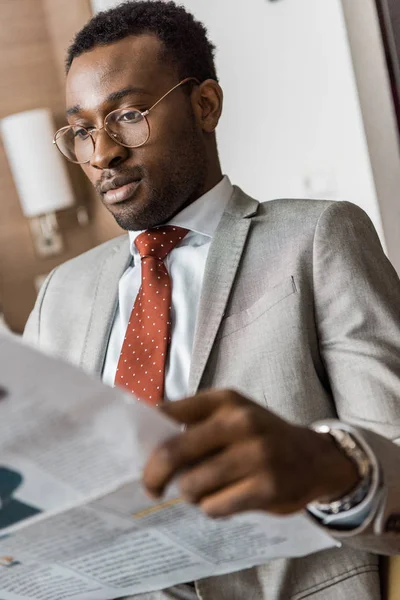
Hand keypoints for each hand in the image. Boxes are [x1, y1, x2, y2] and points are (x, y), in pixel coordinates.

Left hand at [143, 390, 359, 517]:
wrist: (315, 458)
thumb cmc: (261, 437)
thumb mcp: (232, 416)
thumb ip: (195, 424)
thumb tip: (146, 447)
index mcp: (224, 400)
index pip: (168, 413)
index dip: (144, 436)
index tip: (135, 454)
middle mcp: (239, 421)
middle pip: (172, 452)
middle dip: (153, 476)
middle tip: (151, 488)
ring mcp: (255, 454)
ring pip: (192, 485)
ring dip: (189, 494)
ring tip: (201, 490)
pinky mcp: (267, 486)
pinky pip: (215, 507)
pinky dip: (211, 508)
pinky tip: (224, 500)